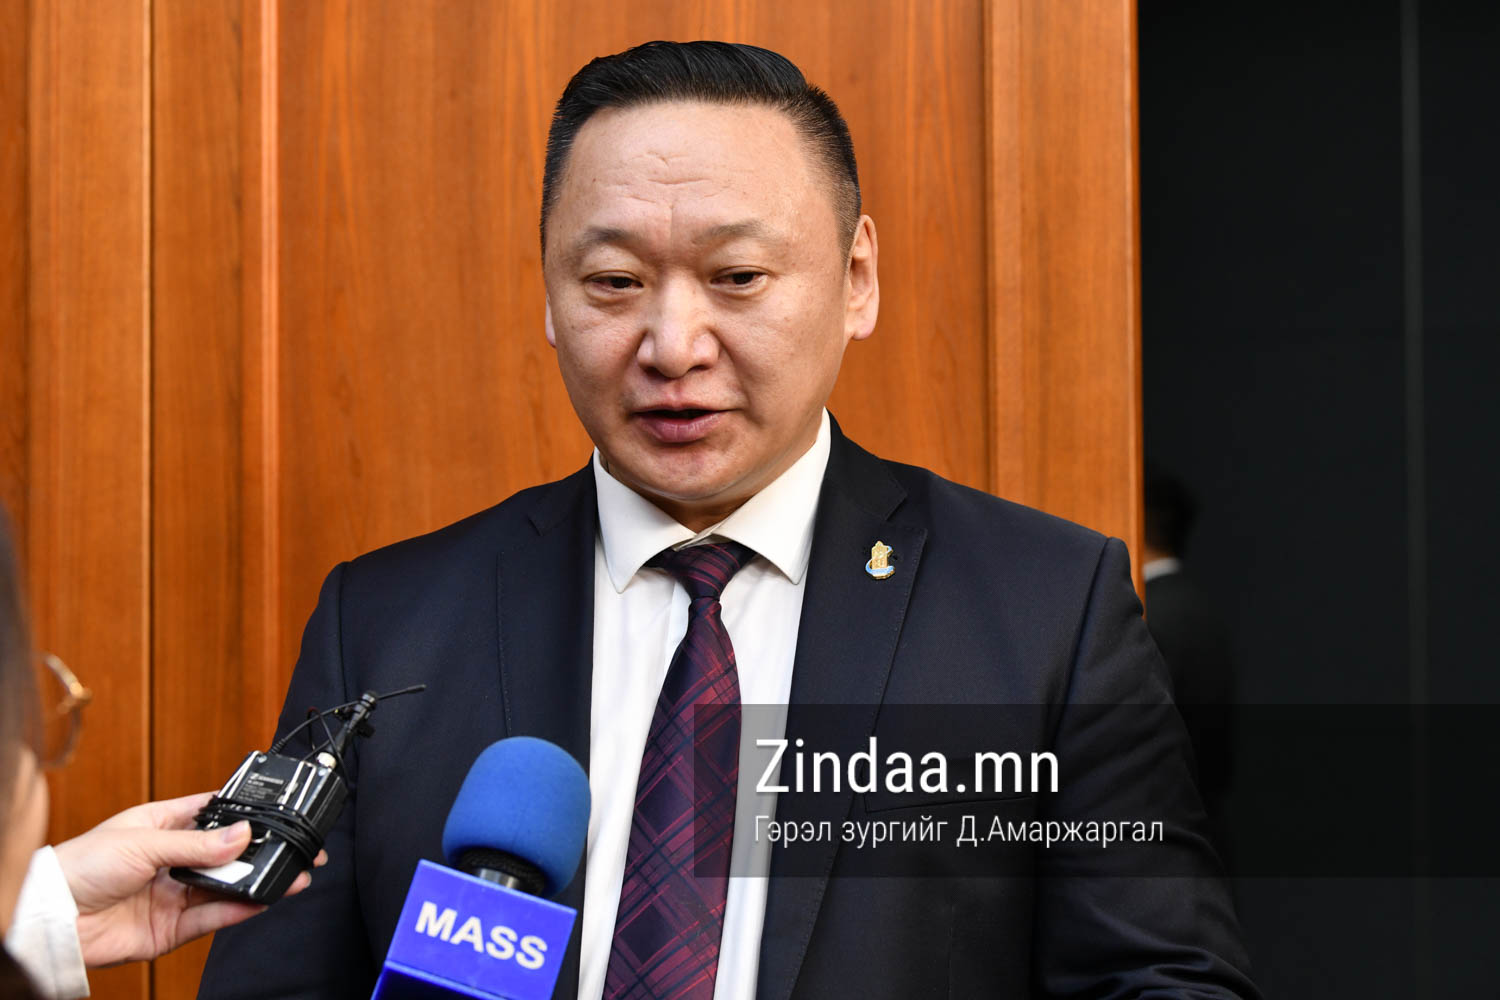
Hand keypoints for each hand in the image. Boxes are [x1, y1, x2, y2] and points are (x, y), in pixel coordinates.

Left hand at [50, 791, 327, 966]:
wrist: (53, 918)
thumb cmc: (81, 866)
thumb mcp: (144, 842)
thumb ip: (197, 844)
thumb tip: (243, 834)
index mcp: (162, 825)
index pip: (213, 815)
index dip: (243, 814)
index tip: (277, 811)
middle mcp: (172, 859)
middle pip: (226, 854)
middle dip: (260, 851)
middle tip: (295, 847)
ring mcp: (173, 893)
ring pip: (226, 886)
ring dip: (259, 881)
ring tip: (292, 875)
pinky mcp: (172, 928)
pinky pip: (213, 917)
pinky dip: (239, 909)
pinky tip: (262, 899)